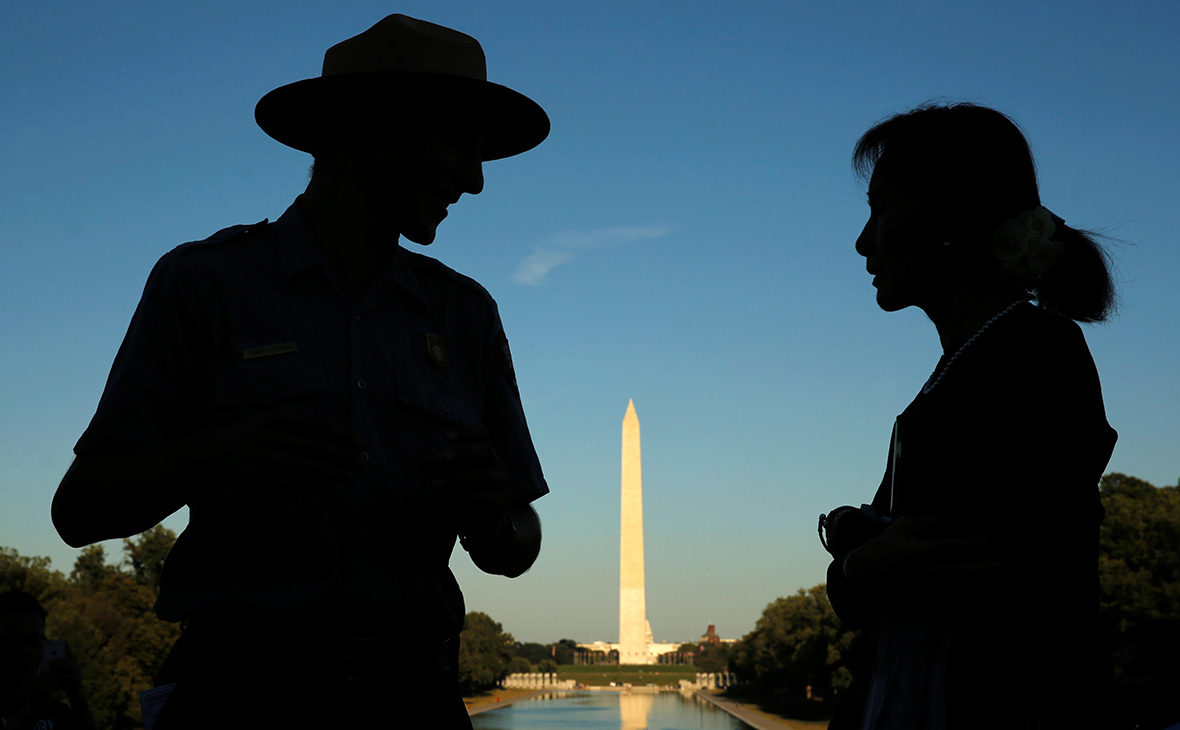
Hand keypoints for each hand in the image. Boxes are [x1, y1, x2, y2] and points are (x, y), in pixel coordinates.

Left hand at [36, 644, 83, 700]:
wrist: (74, 693)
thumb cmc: (67, 683)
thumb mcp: (62, 674)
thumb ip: (58, 669)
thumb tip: (48, 663)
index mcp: (75, 664)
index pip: (71, 654)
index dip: (68, 648)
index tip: (64, 641)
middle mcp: (78, 667)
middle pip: (69, 660)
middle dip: (59, 660)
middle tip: (50, 661)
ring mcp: (79, 673)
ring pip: (69, 666)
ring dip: (60, 666)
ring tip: (51, 667)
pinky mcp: (77, 680)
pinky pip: (69, 675)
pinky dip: (61, 675)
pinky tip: (56, 676)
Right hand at [170, 412, 365, 497]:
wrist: (197, 460)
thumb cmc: (230, 438)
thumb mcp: (256, 421)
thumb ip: (282, 425)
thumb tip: (315, 432)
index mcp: (271, 418)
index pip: (315, 425)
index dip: (340, 433)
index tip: (357, 439)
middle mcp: (271, 437)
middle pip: (317, 447)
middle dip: (344, 454)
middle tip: (364, 460)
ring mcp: (266, 460)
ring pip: (309, 467)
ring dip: (334, 471)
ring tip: (353, 474)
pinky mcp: (261, 480)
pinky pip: (295, 483)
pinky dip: (315, 485)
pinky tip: (331, 486)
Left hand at [422, 423, 510, 539]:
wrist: (479, 521)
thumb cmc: (462, 491)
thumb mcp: (448, 475)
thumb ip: (438, 466)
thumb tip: (424, 460)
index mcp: (483, 452)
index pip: (481, 432)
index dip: (466, 431)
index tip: (446, 437)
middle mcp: (495, 463)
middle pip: (486, 449)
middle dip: (462, 453)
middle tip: (442, 458)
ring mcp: (501, 482)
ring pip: (484, 474)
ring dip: (457, 478)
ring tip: (436, 485)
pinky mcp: (501, 501)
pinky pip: (486, 496)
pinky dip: (465, 497)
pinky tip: (448, 500)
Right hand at [843, 515, 995, 591]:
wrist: (861, 574)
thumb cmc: (882, 547)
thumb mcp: (898, 528)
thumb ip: (922, 522)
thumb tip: (942, 517)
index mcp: (915, 552)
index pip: (946, 548)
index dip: (967, 544)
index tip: (986, 541)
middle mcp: (920, 571)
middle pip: (954, 570)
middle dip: (978, 567)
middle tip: (998, 563)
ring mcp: (921, 588)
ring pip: (954, 590)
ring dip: (977, 589)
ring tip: (997, 586)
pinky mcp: (921, 599)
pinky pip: (948, 601)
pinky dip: (966, 600)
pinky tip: (981, 597)